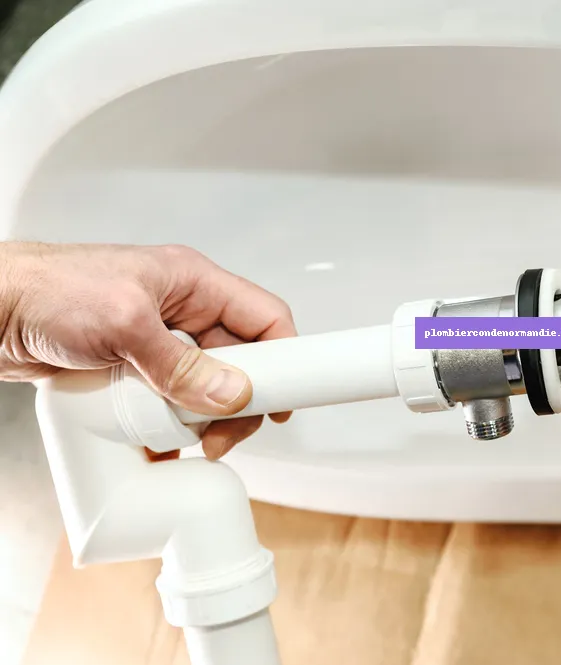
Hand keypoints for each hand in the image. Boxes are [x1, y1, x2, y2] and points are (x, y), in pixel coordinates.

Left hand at [0, 241, 296, 459]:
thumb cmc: (47, 289)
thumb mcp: (123, 324)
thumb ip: (181, 364)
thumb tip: (231, 394)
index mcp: (193, 282)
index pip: (263, 317)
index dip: (286, 356)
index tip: (286, 398)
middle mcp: (181, 311)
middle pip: (238, 361)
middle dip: (237, 402)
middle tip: (222, 435)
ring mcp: (156, 341)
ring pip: (204, 386)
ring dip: (201, 418)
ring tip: (186, 439)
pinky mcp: (132, 368)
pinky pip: (169, 401)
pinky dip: (169, 426)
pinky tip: (160, 442)